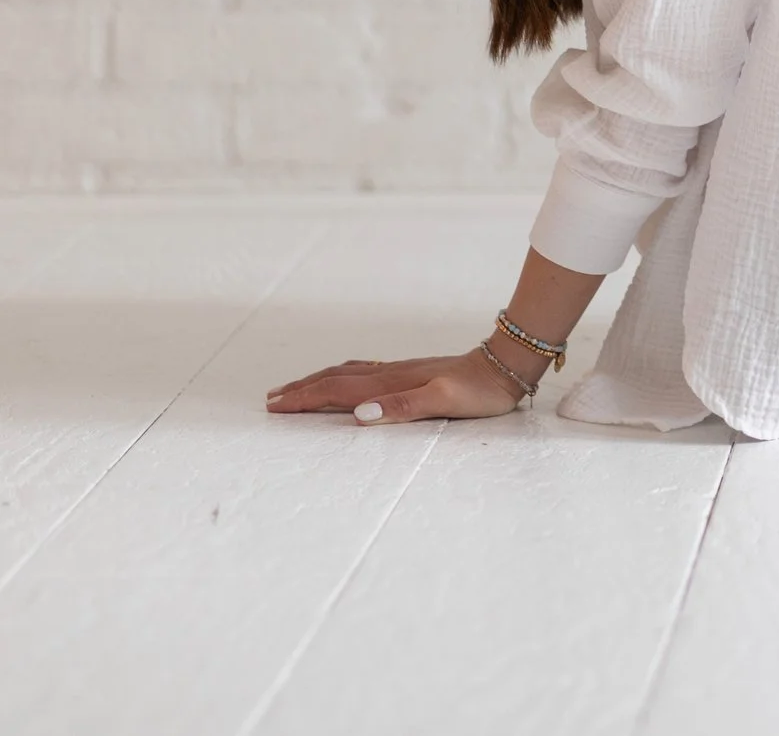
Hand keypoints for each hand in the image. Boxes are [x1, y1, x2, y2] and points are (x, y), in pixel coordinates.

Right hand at [265, 347, 530, 424]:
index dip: (305, 398)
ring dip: (318, 381)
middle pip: (335, 379)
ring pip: (348, 373)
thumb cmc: (479, 391)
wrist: (506, 366)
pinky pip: (365, 372)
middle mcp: (390, 374)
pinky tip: (345, 381)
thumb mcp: (444, 402)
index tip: (274, 405)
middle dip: (302, 389)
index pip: (337, 390)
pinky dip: (342, 377)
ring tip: (295, 388)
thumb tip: (359, 413)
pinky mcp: (411, 372)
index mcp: (391, 382)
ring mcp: (400, 371)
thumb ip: (403, 406)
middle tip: (270, 399)